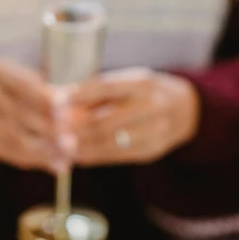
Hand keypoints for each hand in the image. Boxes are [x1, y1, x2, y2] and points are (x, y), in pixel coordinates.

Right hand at [0, 60, 72, 172]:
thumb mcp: (15, 73)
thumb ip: (41, 86)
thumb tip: (72, 99)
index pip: (21, 84)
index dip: (44, 98)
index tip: (65, 110)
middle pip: (16, 114)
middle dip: (47, 131)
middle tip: (72, 144)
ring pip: (10, 138)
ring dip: (41, 152)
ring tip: (65, 159)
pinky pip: (2, 151)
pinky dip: (28, 160)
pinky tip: (49, 164)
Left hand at [65, 67, 199, 165]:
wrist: (183, 109)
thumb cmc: (141, 93)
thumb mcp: (124, 82)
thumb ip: (94, 92)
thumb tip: (58, 101)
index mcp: (143, 82)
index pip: (105, 87)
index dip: (78, 96)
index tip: (56, 102)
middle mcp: (154, 106)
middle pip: (104, 121)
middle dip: (75, 128)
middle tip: (55, 131)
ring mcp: (156, 130)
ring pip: (109, 143)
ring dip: (81, 147)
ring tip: (61, 146)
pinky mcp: (152, 150)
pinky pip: (117, 157)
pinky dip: (94, 156)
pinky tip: (78, 156)